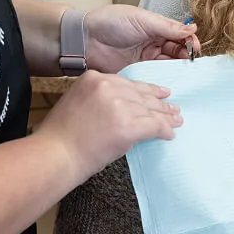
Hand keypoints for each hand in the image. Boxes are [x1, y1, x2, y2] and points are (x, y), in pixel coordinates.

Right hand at [36, 70, 182, 181]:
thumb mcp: (77, 102)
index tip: (160, 92)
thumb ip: (100, 99)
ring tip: (177, 120)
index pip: (128, 82)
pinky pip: (155, 125)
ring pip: (151, 109)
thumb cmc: (61, 136)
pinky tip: (170, 134)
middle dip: (159, 102)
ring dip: (166, 116)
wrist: (56, 154)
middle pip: (141, 94)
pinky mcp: (129, 125)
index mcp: (94, 78)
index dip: (147, 89)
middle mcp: (108, 87)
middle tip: (173, 107)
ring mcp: (120, 105)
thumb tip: (125, 107)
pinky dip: (165, 130)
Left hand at [84, 5, 200, 71]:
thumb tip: (192, 29)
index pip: (179, 34)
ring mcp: (145, 58)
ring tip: (183, 71)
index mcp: (155, 26)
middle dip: (186, 55)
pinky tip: (170, 79)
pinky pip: (155, 75)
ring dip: (177, 67)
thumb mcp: (142, 19)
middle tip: (190, 60)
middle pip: (177, 50)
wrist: (85, 39)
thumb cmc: (110, 23)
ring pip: (168, 63)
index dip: (189, 40)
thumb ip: (167, 26)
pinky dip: (164, 77)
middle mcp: (152, 41)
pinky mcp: (138, 71)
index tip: (195, 48)